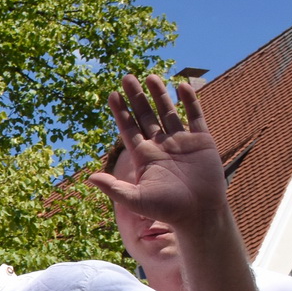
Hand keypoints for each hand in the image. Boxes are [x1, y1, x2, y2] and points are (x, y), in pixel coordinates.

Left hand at [87, 74, 227, 233]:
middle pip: (146, 116)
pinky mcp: (202, 141)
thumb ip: (114, 188)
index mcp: (145, 156)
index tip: (112, 95)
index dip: (120, 112)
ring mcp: (181, 142)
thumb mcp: (136, 200)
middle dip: (136, 97)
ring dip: (159, 94)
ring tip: (150, 76)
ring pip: (168, 112)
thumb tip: (89, 179)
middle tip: (127, 77)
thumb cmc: (167, 210)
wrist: (199, 214)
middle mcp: (161, 146)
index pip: (129, 129)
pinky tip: (181, 86)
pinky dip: (189, 101)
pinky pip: (194, 116)